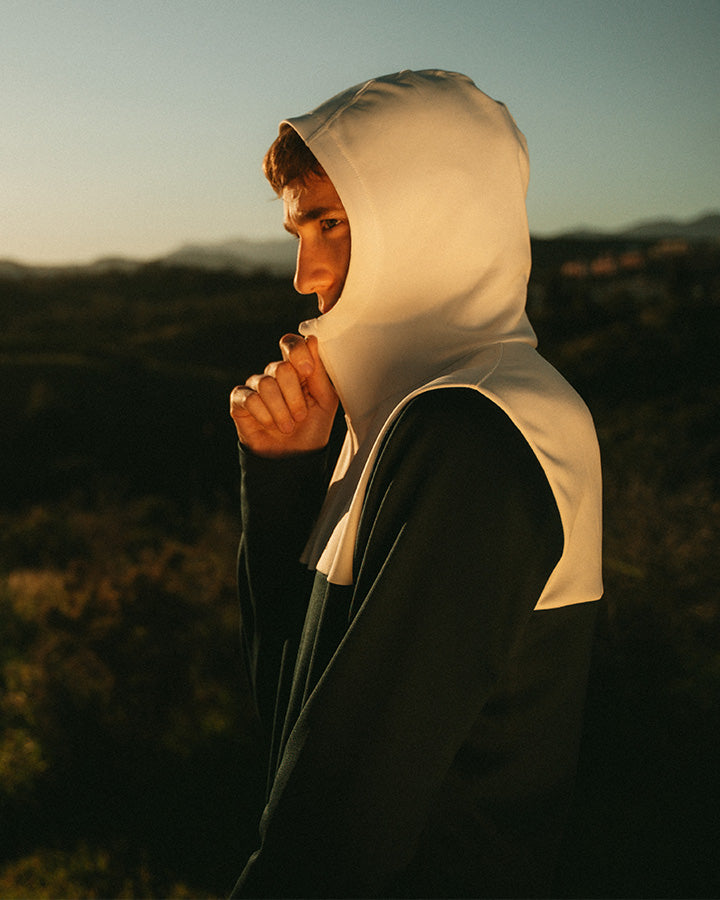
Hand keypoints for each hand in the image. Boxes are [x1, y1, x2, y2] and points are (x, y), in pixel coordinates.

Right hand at [230, 334, 338, 457]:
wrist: (294, 458)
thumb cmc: (312, 428)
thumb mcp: (325, 400)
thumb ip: (319, 372)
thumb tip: (311, 339)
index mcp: (296, 369)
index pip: (291, 343)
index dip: (297, 353)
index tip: (308, 372)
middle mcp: (274, 374)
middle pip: (280, 367)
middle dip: (294, 397)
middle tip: (300, 416)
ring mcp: (255, 386)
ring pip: (265, 384)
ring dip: (281, 411)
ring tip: (288, 426)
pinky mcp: (240, 401)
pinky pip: (250, 399)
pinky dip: (264, 415)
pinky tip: (269, 425)